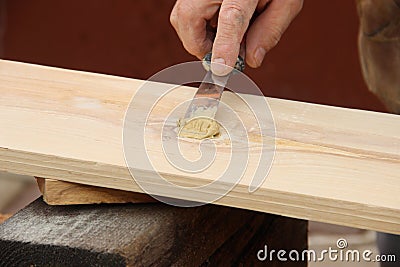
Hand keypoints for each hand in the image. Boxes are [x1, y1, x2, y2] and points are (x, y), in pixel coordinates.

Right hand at [170, 0, 302, 75]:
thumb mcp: (285, 1)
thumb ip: (270, 30)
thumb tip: (251, 60)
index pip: (230, 18)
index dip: (224, 47)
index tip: (221, 69)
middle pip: (188, 19)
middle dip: (202, 46)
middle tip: (222, 55)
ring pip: (180, 18)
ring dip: (197, 38)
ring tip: (222, 38)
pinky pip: (183, 12)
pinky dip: (196, 27)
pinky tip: (217, 26)